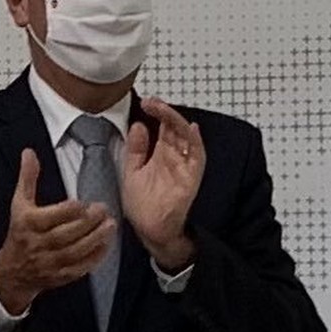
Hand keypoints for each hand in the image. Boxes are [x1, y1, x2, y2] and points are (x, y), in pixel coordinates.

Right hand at [0, 149, 117, 314]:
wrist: (12, 272)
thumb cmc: (19, 233)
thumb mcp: (19, 203)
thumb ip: (27, 178)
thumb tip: (29, 153)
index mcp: (28, 224)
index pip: (51, 217)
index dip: (70, 210)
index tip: (84, 203)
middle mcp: (38, 244)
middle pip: (64, 235)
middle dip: (86, 223)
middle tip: (104, 210)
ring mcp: (49, 262)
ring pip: (74, 252)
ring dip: (94, 239)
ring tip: (110, 225)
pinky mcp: (60, 276)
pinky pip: (79, 268)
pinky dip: (94, 258)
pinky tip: (105, 245)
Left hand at [121, 97, 204, 269]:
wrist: (150, 230)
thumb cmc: (143, 206)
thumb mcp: (132, 171)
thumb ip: (136, 149)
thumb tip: (138, 125)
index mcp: (160, 155)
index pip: (162, 128)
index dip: (156, 113)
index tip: (145, 102)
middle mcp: (173, 158)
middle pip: (174, 128)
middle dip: (164, 112)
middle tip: (152, 101)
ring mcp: (183, 166)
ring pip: (186, 137)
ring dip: (176, 121)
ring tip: (163, 109)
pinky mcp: (191, 177)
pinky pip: (197, 156)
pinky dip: (195, 142)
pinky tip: (190, 129)